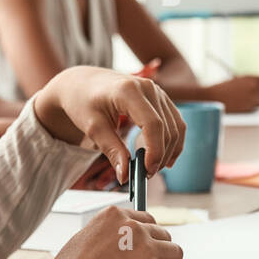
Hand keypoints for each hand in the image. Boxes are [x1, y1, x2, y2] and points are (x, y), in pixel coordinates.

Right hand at [20, 206, 187, 258]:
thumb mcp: (84, 240)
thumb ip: (108, 237)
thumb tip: (122, 250)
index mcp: (113, 215)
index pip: (145, 220)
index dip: (148, 238)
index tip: (145, 252)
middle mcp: (132, 227)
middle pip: (162, 235)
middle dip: (158, 253)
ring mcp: (145, 249)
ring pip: (175, 253)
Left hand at [32, 66, 185, 181]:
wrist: (83, 82)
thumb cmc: (83, 101)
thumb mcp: (93, 128)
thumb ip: (112, 150)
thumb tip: (125, 176)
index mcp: (128, 90)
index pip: (153, 124)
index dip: (155, 151)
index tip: (146, 171)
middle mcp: (147, 87)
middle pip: (167, 128)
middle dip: (160, 155)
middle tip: (144, 175)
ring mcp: (157, 91)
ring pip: (176, 126)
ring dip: (168, 151)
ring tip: (150, 168)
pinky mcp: (160, 97)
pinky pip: (175, 122)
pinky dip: (172, 141)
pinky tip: (164, 157)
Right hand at [205, 75, 258, 112]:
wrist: (212, 98)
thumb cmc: (224, 87)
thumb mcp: (239, 79)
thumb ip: (253, 81)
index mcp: (252, 79)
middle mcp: (254, 89)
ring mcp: (252, 100)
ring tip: (250, 97)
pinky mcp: (248, 110)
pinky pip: (257, 108)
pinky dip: (254, 106)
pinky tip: (245, 103)